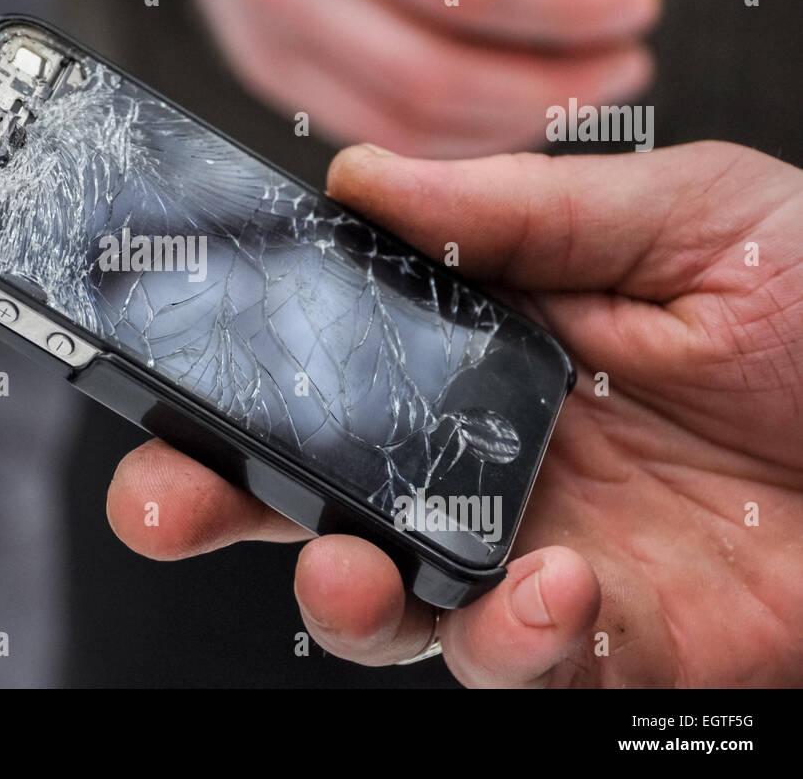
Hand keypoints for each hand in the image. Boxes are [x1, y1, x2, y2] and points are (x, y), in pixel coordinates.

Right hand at [106, 141, 802, 686]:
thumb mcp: (681, 217)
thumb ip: (518, 209)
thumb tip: (363, 178)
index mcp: (489, 354)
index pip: (335, 369)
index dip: (243, 379)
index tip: (169, 373)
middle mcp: (493, 462)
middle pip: (320, 498)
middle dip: (221, 505)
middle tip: (162, 499)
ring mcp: (545, 558)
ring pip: (395, 607)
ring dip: (343, 597)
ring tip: (347, 565)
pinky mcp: (616, 643)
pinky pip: (524, 664)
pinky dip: (513, 638)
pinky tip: (551, 584)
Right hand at [123, 0, 660, 154]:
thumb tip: (589, 4)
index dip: (565, 13)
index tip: (634, 10)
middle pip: (432, 82)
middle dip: (549, 91)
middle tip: (621, 70)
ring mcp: (266, 42)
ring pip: (402, 130)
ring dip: (506, 128)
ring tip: (572, 92)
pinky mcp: (267, 75)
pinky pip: (371, 133)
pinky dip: (449, 138)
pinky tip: (500, 109)